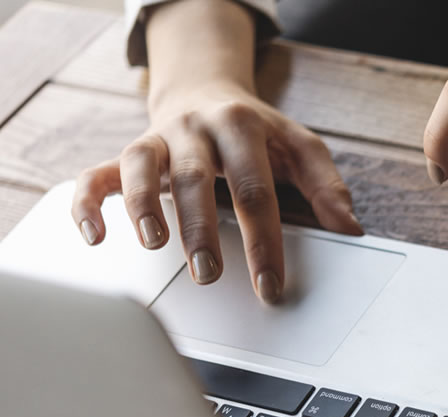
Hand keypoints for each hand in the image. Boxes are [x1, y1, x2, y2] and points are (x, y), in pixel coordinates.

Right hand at [72, 82, 361, 302]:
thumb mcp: (301, 149)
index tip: (270, 286)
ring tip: (154, 245)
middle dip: (202, 230)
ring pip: (143, 168)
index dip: (264, 241)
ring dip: (144, 208)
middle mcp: (196, 129)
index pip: (256, 191)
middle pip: (197, 181)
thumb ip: (326, 187)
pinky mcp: (127, 153)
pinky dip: (89, 202)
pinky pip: (98, 175)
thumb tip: (352, 229)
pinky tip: (97, 236)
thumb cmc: (259, 134)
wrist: (207, 93)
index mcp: (243, 128)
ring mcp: (158, 140)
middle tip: (209, 275)